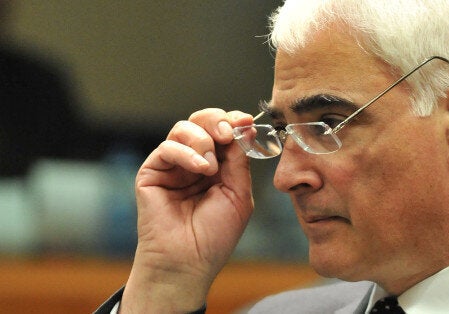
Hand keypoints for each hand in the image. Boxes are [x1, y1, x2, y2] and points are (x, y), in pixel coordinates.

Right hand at [121, 108, 254, 312]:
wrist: (189, 262)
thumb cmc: (214, 236)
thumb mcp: (238, 194)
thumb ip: (239, 161)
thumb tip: (244, 128)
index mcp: (217, 165)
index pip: (224, 131)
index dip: (234, 121)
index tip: (247, 121)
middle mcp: (194, 161)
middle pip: (202, 121)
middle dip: (218, 121)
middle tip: (228, 133)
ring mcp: (172, 165)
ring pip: (184, 128)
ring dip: (203, 140)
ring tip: (210, 167)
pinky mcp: (152, 172)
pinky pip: (167, 147)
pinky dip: (186, 153)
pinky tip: (200, 168)